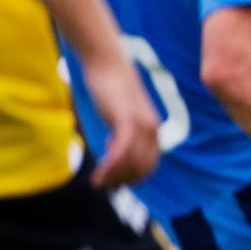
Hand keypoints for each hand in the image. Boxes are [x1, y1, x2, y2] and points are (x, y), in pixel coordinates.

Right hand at [82, 53, 160, 187]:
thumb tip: (115, 148)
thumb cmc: (110, 86)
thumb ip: (122, 131)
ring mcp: (141, 125)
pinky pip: (122, 152)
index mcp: (152, 129)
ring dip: (114, 178)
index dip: (132, 178)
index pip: (149, 164)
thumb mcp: (120, 113)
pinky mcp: (128, 120)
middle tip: (103, 187)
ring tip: (98, 184)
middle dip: (123, 181)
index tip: (115, 183)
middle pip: (142, 168)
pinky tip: (98, 174)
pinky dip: (111, 167)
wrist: (108, 62)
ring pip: (132, 163)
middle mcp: (151, 130)